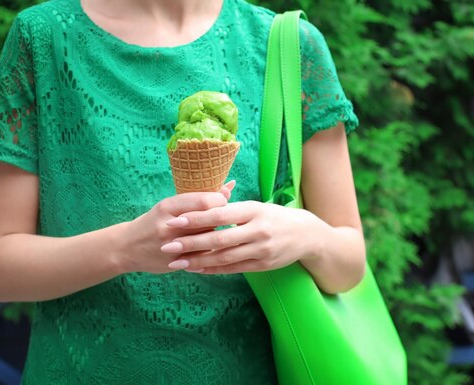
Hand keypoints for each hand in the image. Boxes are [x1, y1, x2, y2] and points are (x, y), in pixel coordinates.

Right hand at [118, 181, 235, 273]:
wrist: (127, 248)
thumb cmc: (154, 222)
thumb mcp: (170, 206)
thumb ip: (199, 199)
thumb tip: (230, 186)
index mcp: (168, 206)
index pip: (204, 201)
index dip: (220, 201)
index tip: (223, 202)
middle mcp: (169, 225)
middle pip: (209, 220)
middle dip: (222, 218)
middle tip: (225, 217)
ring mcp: (172, 246)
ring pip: (208, 239)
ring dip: (218, 235)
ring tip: (219, 231)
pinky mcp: (176, 262)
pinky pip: (203, 256)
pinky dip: (211, 250)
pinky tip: (211, 247)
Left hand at [160, 200, 327, 273]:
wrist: (306, 235)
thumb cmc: (275, 216)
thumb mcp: (256, 207)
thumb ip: (232, 207)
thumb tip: (203, 204)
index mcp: (254, 210)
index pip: (220, 214)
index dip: (196, 219)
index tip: (174, 221)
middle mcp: (258, 230)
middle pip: (219, 239)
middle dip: (190, 243)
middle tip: (167, 246)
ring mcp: (261, 249)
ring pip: (224, 257)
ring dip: (198, 261)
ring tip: (176, 262)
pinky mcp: (263, 265)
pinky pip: (233, 268)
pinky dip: (213, 269)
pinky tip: (197, 269)